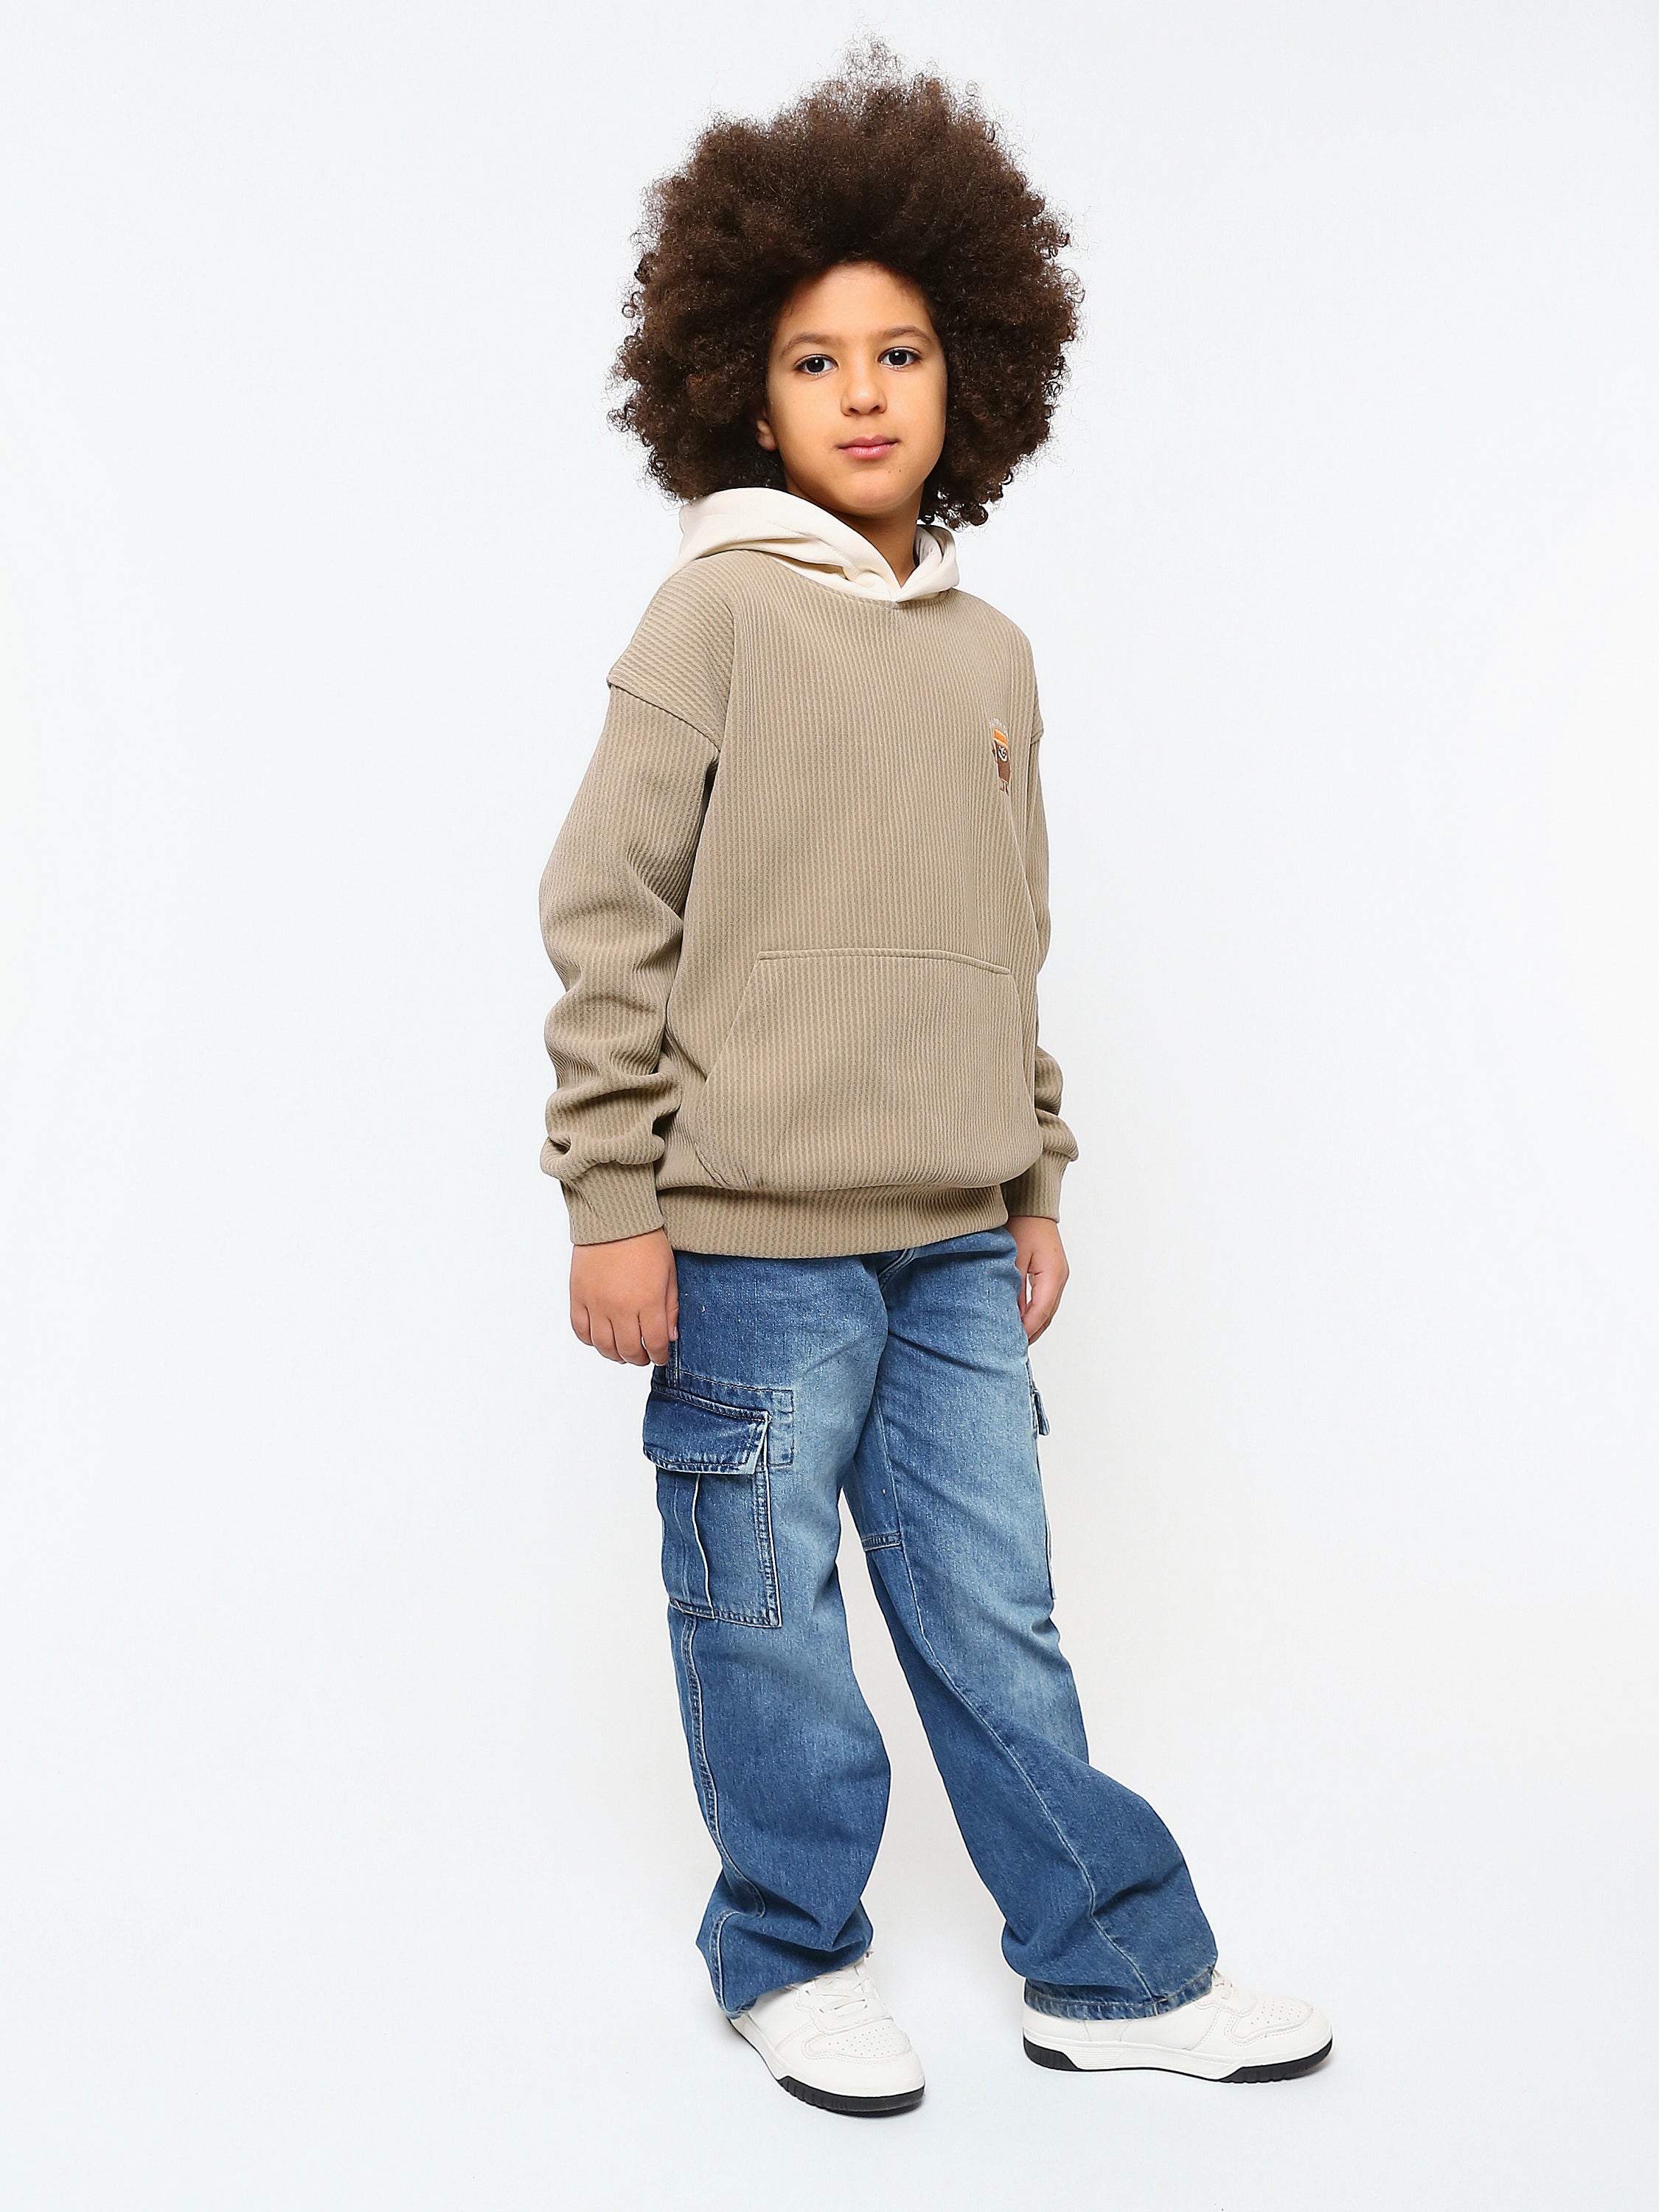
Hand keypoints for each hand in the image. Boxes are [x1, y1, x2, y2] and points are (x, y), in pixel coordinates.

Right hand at [570, 1227, 678, 1364]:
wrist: (614, 1218)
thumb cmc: (645, 1240)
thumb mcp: (669, 1273)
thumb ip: (670, 1308)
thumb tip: (670, 1337)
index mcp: (647, 1300)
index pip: (655, 1343)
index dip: (660, 1355)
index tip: (661, 1356)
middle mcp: (620, 1306)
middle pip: (629, 1350)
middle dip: (640, 1359)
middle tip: (644, 1356)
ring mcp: (595, 1303)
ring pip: (603, 1346)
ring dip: (615, 1355)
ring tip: (623, 1352)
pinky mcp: (577, 1296)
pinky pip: (580, 1330)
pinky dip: (591, 1340)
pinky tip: (601, 1338)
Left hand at [1007, 1215, 1067, 1342]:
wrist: (1033, 1205)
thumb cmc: (1021, 1224)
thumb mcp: (1013, 1258)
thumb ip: (1012, 1289)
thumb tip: (1011, 1317)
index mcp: (1053, 1274)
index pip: (1040, 1311)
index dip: (1026, 1330)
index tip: (1012, 1344)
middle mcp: (1060, 1278)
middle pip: (1047, 1315)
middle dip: (1030, 1333)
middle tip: (1011, 1349)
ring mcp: (1059, 1276)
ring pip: (1048, 1311)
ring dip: (1033, 1325)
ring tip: (1014, 1339)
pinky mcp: (1053, 1274)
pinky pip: (1046, 1301)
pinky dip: (1035, 1314)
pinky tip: (1020, 1321)